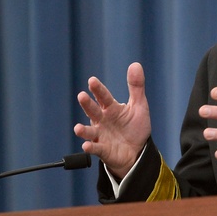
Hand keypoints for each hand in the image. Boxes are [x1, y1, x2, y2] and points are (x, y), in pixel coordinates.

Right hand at [74, 62, 151, 177]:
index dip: (98, 89)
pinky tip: (87, 145)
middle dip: (87, 104)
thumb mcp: (139, 106)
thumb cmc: (135, 127)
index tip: (92, 81)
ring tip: (78, 128)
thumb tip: (135, 64)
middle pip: (93, 111)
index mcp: (111, 108)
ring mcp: (101, 135)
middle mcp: (102, 120)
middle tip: (82, 96)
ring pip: (89, 131)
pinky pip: (95, 148)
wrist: (137, 151)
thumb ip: (136, 86)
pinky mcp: (103, 149)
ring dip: (83, 130)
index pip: (103, 97)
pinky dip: (90, 147)